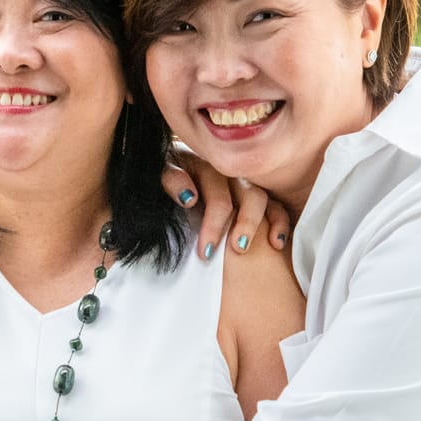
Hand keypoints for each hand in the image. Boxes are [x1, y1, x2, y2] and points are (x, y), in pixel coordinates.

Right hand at [160, 149, 289, 260]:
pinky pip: (175, 172)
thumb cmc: (187, 235)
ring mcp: (194, 167)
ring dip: (217, 215)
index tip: (276, 244)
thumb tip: (273, 255)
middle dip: (248, 221)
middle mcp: (222, 177)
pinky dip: (181, 185)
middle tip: (239, 249)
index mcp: (239, 192)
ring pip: (216, 180)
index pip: (269, 201)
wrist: (143, 212)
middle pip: (248, 191)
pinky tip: (186, 202)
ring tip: (208, 248)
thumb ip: (240, 241)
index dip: (277, 220)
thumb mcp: (220, 238)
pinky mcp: (165, 165)